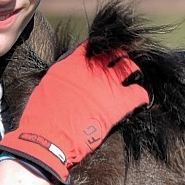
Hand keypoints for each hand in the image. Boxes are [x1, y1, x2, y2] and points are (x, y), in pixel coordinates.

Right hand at [0, 44, 148, 183]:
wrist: (47, 138)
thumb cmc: (42, 116)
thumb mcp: (48, 85)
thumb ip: (63, 74)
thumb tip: (71, 74)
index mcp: (73, 63)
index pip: (93, 45)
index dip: (101, 48)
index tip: (103, 54)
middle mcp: (93, 69)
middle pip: (116, 53)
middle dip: (120, 58)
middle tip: (121, 66)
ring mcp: (108, 85)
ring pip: (132, 69)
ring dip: (134, 74)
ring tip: (133, 81)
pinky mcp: (119, 104)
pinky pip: (140, 94)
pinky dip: (142, 97)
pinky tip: (139, 102)